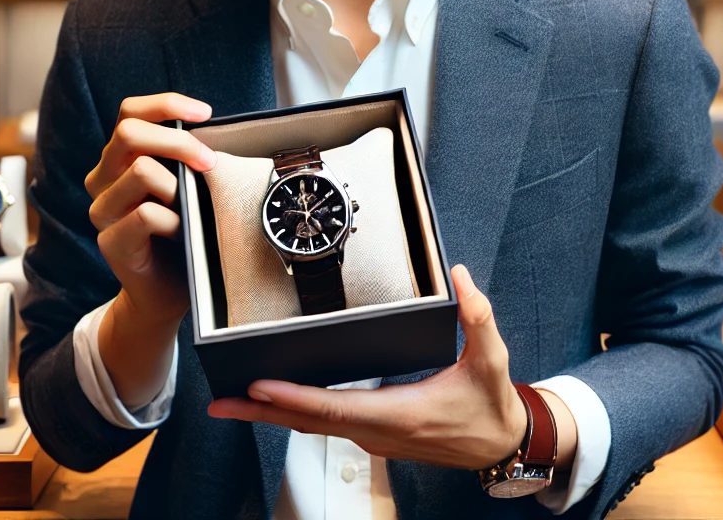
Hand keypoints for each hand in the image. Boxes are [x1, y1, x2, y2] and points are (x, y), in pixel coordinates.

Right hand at [87, 92, 216, 405]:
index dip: (167, 104)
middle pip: (129, 133)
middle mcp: (102, 179)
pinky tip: (181, 234)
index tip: (206, 114)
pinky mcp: (109, 241)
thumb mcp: (187, 187)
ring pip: (141, 170)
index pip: (130, 112)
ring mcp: (101, 210)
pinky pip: (147, 214)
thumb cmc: (184, 235)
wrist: (168, 294)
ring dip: (178, 187)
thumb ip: (185, 159)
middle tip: (210, 162)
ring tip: (190, 209)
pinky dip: (174, 221)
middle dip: (178, 141)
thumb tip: (213, 130)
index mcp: (119, 159)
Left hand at [208, 265, 569, 471]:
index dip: (295, 398)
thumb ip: (477, 316)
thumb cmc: (492, 404)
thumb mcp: (492, 359)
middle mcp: (380, 432)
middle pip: (309, 422)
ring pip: (312, 428)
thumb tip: (462, 277)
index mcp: (401, 413)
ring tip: (232, 401)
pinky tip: (273, 402)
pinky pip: (324, 427)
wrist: (501, 445)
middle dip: (261, 413)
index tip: (260, 386)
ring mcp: (374, 438)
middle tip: (221, 402)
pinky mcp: (374, 437)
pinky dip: (294, 414)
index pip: (336, 407)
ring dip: (271, 416)